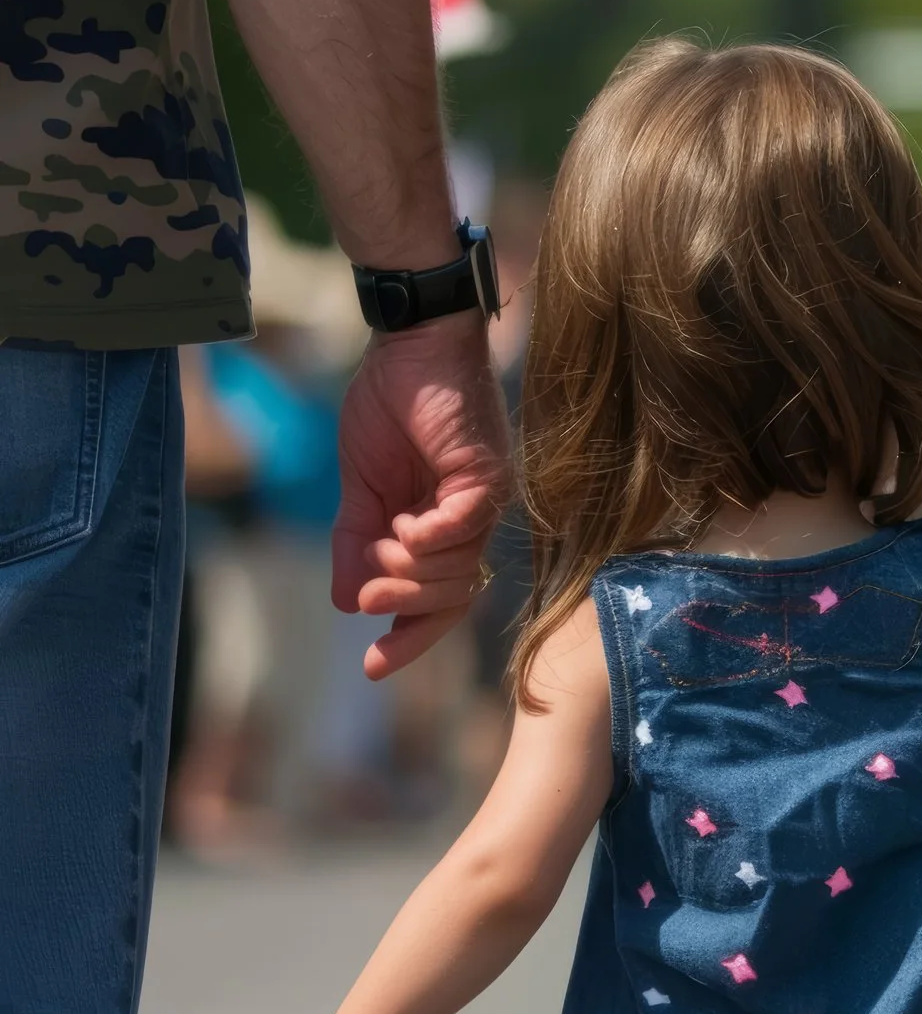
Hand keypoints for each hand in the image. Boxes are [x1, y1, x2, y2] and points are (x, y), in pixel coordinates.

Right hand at [332, 313, 512, 679]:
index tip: (372, 667)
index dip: (410, 635)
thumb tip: (343, 602)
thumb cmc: (389, 406)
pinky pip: (463, 524)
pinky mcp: (487, 471)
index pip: (441, 599)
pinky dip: (430, 537)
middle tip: (369, 600)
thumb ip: (356, 541)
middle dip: (406, 608)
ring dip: (410, 573)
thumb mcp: (361, 485)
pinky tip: (403, 529)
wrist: (407, 346)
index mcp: (444, 527)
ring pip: (458, 567)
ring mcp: (486, 497)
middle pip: (454, 595)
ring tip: (380, 554)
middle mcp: (474, 519)